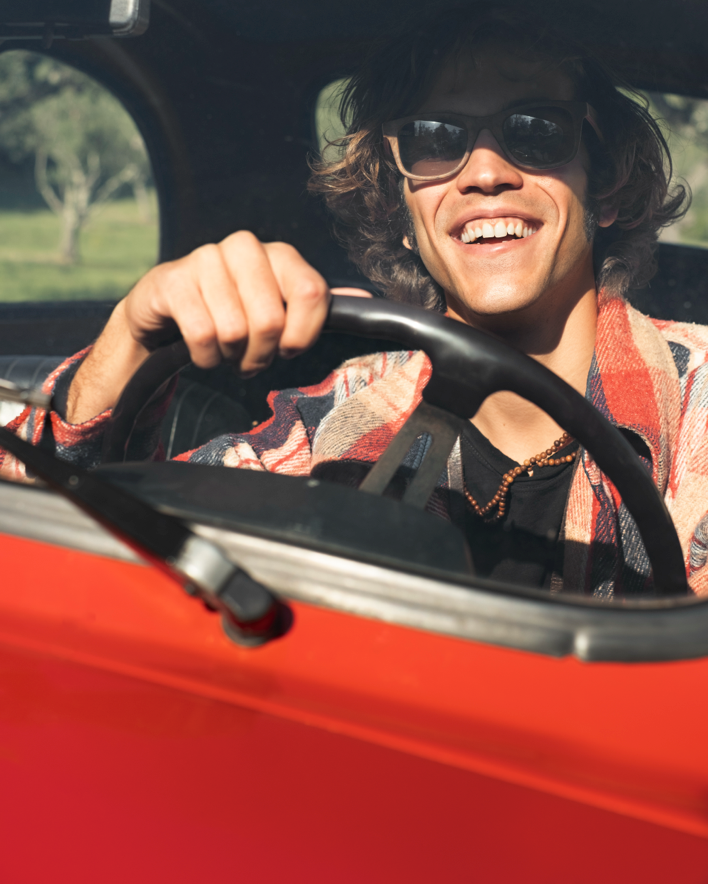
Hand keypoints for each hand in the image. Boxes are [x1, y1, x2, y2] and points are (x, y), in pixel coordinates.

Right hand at [125, 231, 370, 371]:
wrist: (168, 311)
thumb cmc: (233, 313)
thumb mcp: (279, 309)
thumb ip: (317, 306)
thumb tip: (366, 299)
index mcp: (279, 254)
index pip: (311, 294)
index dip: (302, 335)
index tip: (289, 348)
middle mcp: (244, 247)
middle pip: (271, 320)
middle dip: (262, 354)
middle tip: (251, 358)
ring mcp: (204, 259)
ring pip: (234, 331)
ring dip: (231, 356)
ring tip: (226, 351)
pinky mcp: (172, 280)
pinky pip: (202, 335)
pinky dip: (205, 357)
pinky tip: (203, 350)